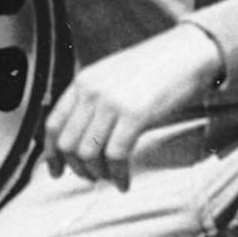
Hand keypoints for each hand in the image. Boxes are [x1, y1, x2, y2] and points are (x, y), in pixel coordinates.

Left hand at [41, 25, 221, 189]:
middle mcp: (92, 91)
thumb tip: (82, 136)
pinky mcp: (135, 115)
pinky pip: (116, 155)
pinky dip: (118, 175)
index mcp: (83, 81)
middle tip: (91, 178)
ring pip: (88, 153)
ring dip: (98, 174)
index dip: (51, 153)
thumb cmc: (155, 68)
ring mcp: (112, 102)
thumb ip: (93, 100)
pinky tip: (124, 183)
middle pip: (68, 143)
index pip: (53, 123)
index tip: (55, 172)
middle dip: (76, 168)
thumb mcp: (112, 77)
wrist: (187, 53)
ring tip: (110, 179)